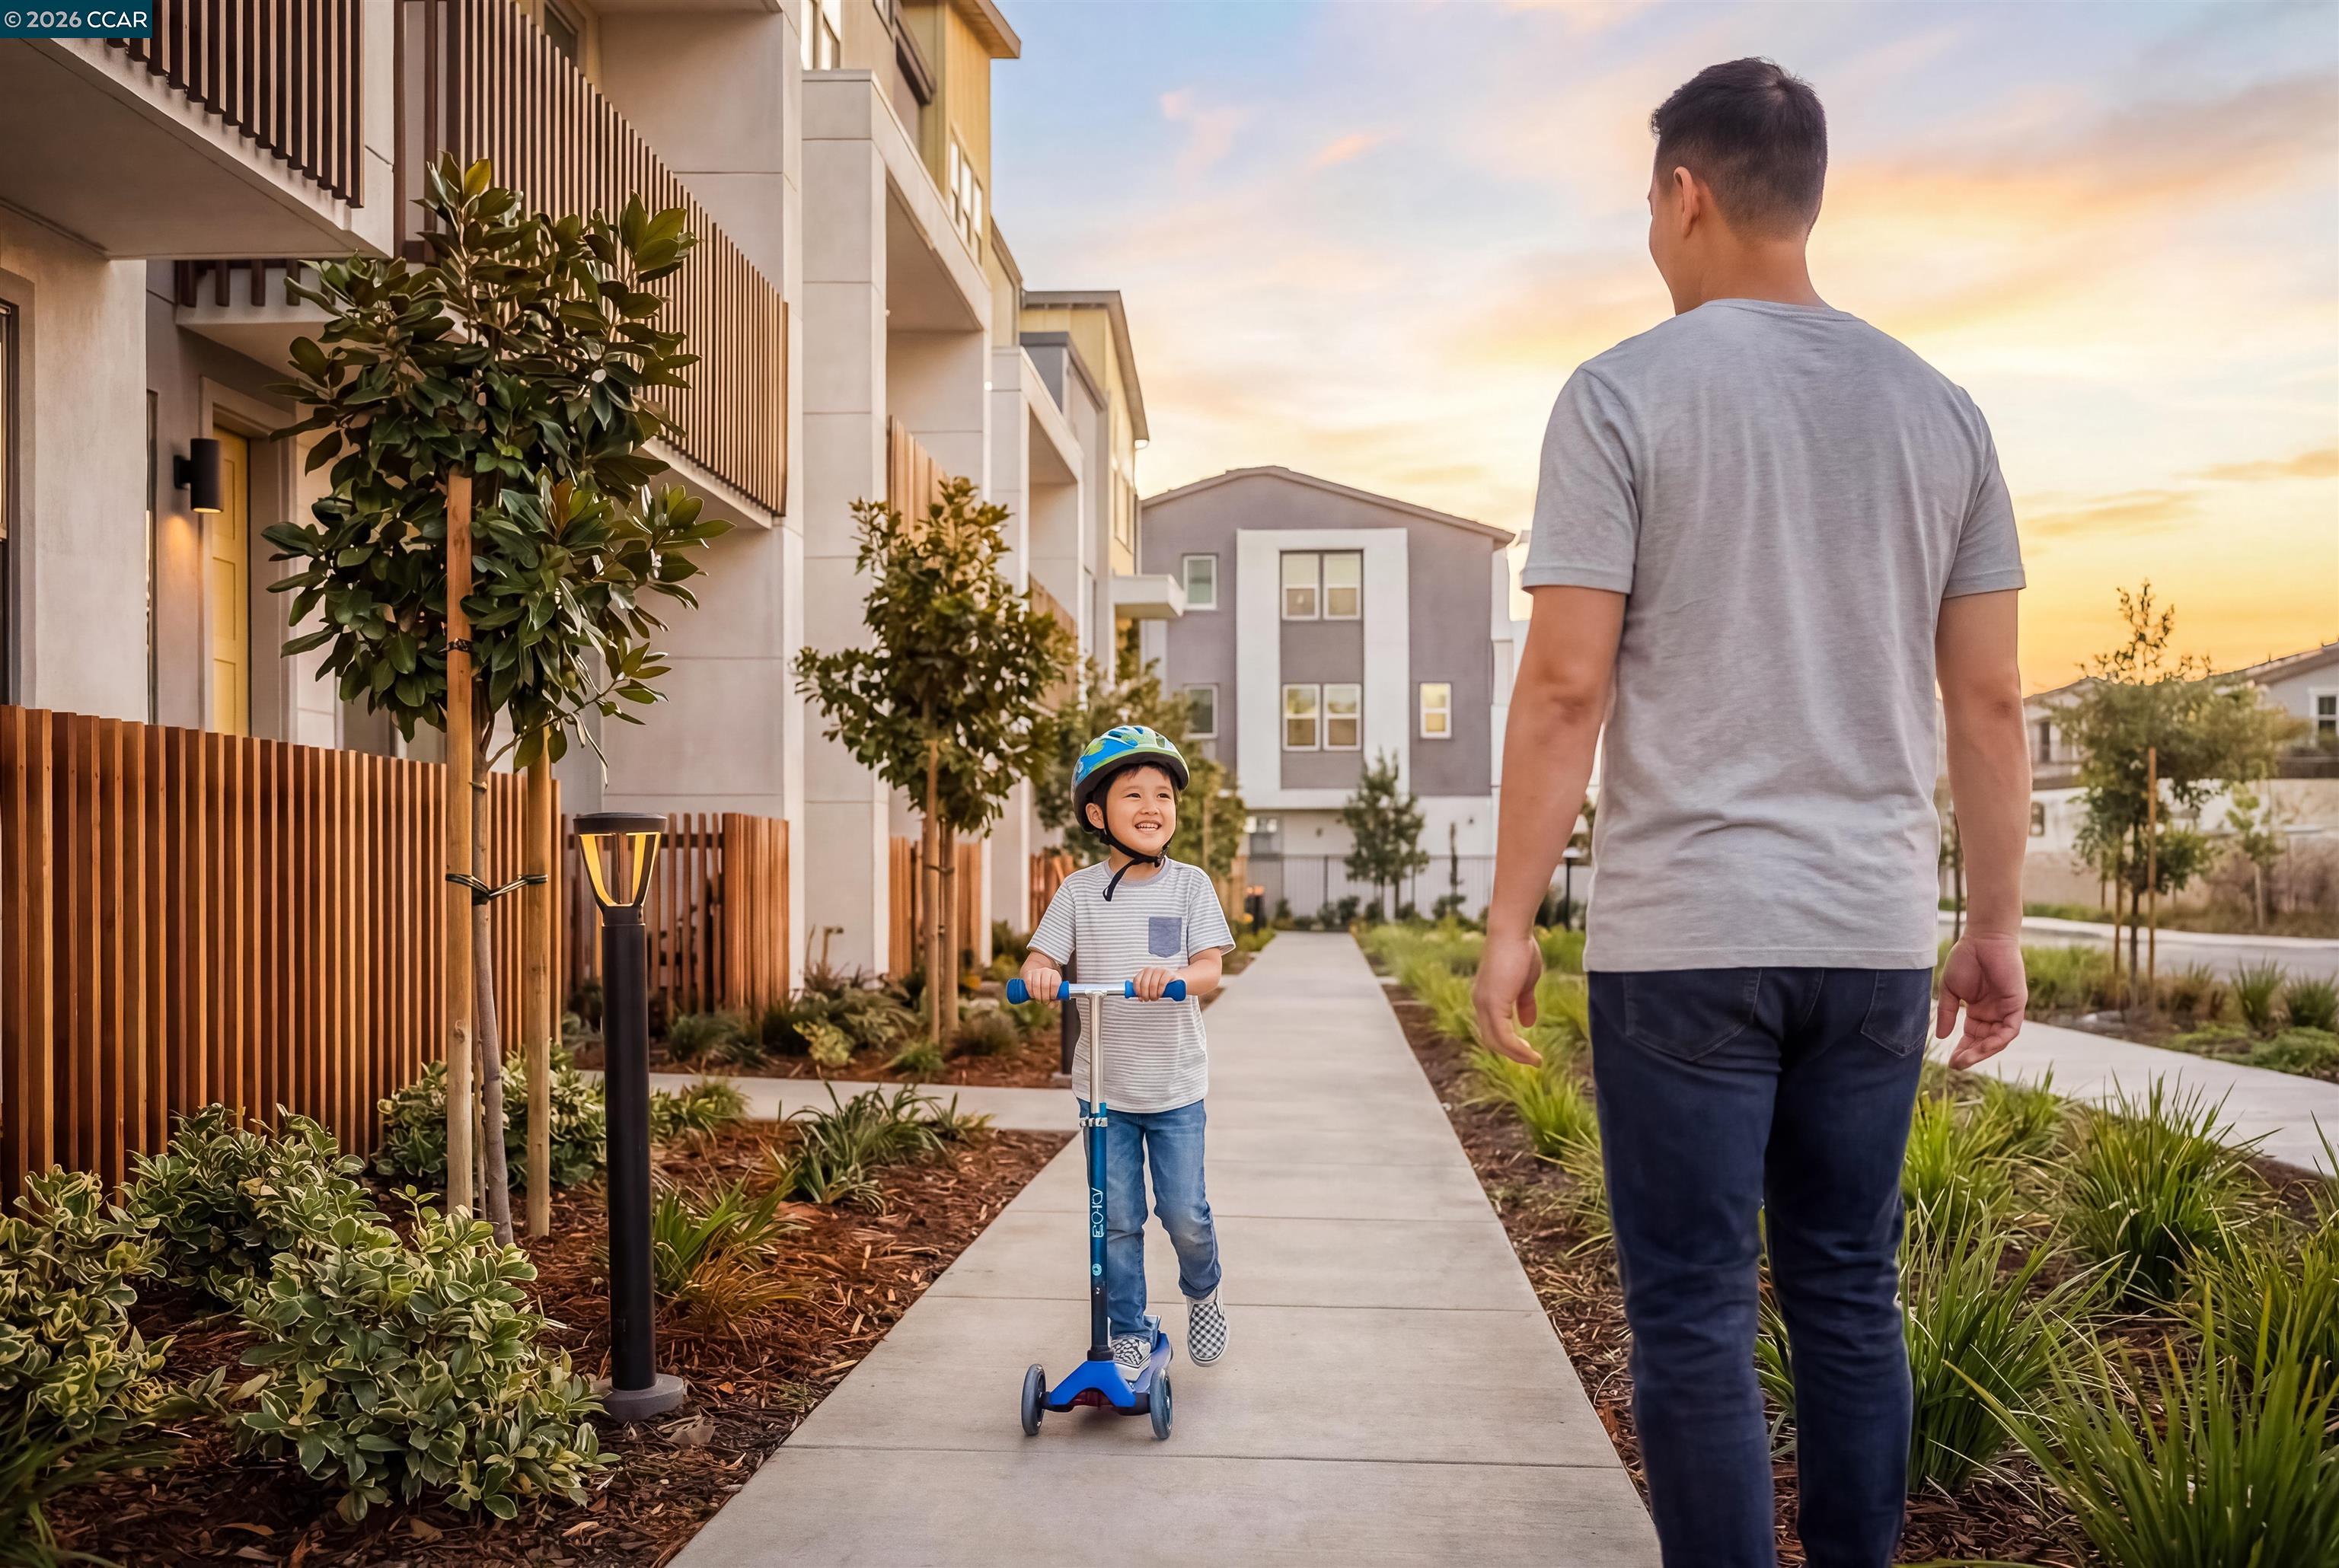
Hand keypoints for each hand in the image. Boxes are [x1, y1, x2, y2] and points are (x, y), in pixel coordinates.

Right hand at [1021, 960, 1061, 1002]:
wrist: (1038, 976)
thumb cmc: (1048, 987)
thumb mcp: (1054, 992)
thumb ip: (1055, 1001)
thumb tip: (1050, 1006)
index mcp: (1055, 974)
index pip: (1055, 984)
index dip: (1053, 993)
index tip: (1052, 998)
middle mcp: (1046, 971)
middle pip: (1045, 985)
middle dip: (1045, 997)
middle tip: (1045, 1002)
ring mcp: (1036, 972)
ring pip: (1036, 985)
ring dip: (1038, 996)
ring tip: (1039, 1000)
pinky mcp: (1028, 974)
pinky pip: (1028, 983)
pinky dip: (1030, 992)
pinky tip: (1032, 996)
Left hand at [1132, 966, 1177, 1000]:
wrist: (1176, 979)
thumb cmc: (1161, 984)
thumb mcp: (1151, 986)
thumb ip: (1144, 992)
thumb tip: (1140, 998)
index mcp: (1144, 972)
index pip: (1137, 980)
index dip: (1137, 991)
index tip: (1140, 997)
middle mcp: (1151, 969)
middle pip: (1144, 984)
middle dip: (1145, 995)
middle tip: (1148, 1000)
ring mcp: (1160, 970)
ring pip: (1152, 985)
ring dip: (1153, 995)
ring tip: (1155, 998)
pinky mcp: (1168, 973)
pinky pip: (1162, 983)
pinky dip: (1159, 991)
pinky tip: (1160, 994)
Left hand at [1472, 933, 1544, 1065]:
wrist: (1512, 931)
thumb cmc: (1520, 950)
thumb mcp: (1525, 982)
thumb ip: (1524, 1003)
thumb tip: (1528, 1024)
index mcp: (1486, 998)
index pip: (1492, 1030)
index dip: (1509, 1043)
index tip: (1528, 1050)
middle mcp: (1480, 1003)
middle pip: (1492, 1040)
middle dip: (1512, 1053)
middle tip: (1532, 1059)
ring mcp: (1484, 1004)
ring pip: (1496, 1042)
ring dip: (1517, 1055)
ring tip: (1535, 1060)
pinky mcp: (1493, 1004)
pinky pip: (1504, 1036)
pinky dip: (1517, 1049)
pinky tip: (1531, 1054)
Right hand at [1936, 933, 2026, 1068]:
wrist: (1983, 938)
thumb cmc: (1966, 958)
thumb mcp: (1951, 990)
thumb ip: (1947, 1013)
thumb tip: (1941, 1037)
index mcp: (1978, 1010)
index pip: (1971, 1036)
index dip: (1962, 1049)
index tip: (1950, 1062)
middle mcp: (1994, 1013)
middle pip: (1984, 1041)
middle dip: (1971, 1055)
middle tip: (1956, 1065)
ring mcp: (2006, 1009)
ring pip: (1997, 1040)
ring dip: (1982, 1052)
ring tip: (1965, 1059)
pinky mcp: (2017, 1005)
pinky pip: (2010, 1030)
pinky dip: (1997, 1040)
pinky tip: (1983, 1046)